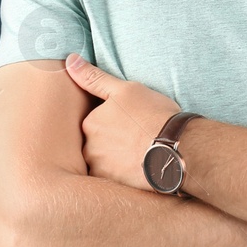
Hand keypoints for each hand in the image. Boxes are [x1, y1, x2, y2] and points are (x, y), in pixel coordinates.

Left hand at [63, 53, 182, 190]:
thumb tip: (70, 59)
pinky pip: (116, 179)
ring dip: (119, 160)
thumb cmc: (153, 115)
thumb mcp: (125, 89)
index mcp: (90, 123)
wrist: (177, 148)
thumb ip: (94, 77)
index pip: (96, 122)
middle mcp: (89, 149)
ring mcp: (101, 170)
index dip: (115, 122)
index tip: (132, 123)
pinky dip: (125, 174)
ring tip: (142, 154)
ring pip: (106, 162)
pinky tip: (141, 167)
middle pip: (99, 144)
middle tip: (138, 139)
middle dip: (115, 143)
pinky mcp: (114, 187)